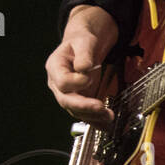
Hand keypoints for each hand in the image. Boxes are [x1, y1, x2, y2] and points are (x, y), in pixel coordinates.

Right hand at [45, 4, 118, 126]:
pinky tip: (107, 124)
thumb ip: (84, 54)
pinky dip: (96, 120)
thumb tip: (84, 68)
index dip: (75, 83)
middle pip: (66, 101)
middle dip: (84, 106)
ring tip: (109, 116)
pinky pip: (85, 114)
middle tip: (100, 107)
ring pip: (76, 110)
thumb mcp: (84, 41)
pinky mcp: (79, 100)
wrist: (85, 45)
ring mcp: (68, 94)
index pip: (62, 82)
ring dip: (93, 116)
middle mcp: (58, 84)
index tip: (89, 78)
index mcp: (55, 67)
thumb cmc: (82, 41)